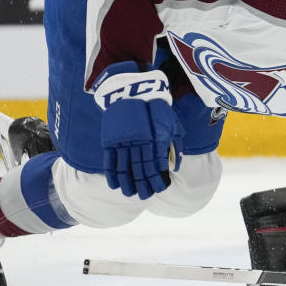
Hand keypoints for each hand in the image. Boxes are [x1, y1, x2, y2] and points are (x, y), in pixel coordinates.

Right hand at [93, 61, 183, 199]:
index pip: (158, 163)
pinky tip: (115, 185)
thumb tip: (175, 165)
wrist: (132, 89)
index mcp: (157, 136)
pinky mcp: (110, 139)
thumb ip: (175, 143)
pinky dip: (112, 174)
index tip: (162, 188)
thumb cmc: (155, 106)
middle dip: (145, 184)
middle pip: (142, 168)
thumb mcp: (171, 122)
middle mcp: (140, 141)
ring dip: (128, 183)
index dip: (159, 177)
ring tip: (131, 195)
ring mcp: (123, 140)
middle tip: (147, 196)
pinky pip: (110, 161)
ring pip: (125, 167)